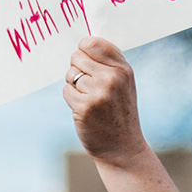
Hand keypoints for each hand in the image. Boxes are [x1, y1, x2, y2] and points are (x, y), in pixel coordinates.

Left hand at [63, 37, 146, 164]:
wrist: (123, 148)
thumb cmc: (120, 113)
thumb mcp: (124, 84)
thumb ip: (109, 63)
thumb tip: (84, 43)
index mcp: (123, 69)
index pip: (93, 43)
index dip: (84, 49)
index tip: (86, 60)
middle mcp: (112, 78)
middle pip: (77, 57)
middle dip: (77, 69)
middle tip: (88, 85)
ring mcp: (98, 93)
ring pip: (70, 75)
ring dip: (74, 86)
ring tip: (89, 99)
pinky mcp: (84, 107)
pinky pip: (66, 91)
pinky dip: (71, 99)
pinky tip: (84, 109)